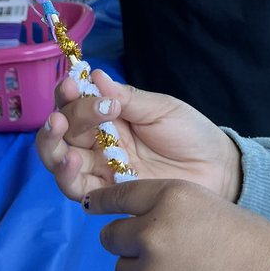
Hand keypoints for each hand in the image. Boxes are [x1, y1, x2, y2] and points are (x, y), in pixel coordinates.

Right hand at [37, 70, 242, 202]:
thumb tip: (94, 76)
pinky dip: (67, 175)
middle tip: (64, 115)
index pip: (75, 104)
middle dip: (57, 121)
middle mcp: (98, 143)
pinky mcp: (109, 194)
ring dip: (52, 147)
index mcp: (108, 118)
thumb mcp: (161, 109)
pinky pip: (78, 189)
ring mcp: (101, 169)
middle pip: (61, 133)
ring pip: (59, 161)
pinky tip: (73, 161)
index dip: (68, 94)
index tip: (72, 84)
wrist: (217, 167)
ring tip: (61, 133)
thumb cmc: (190, 134)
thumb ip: (127, 98)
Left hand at [86, 179, 269, 270]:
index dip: (104, 201)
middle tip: (158, 250)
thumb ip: (168, 210)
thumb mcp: (209, 206)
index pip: (120, 195)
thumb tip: (133, 225)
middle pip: (111, 237)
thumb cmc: (253, 245)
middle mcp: (152, 234)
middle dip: (128, 242)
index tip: (93, 205)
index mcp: (171, 199)